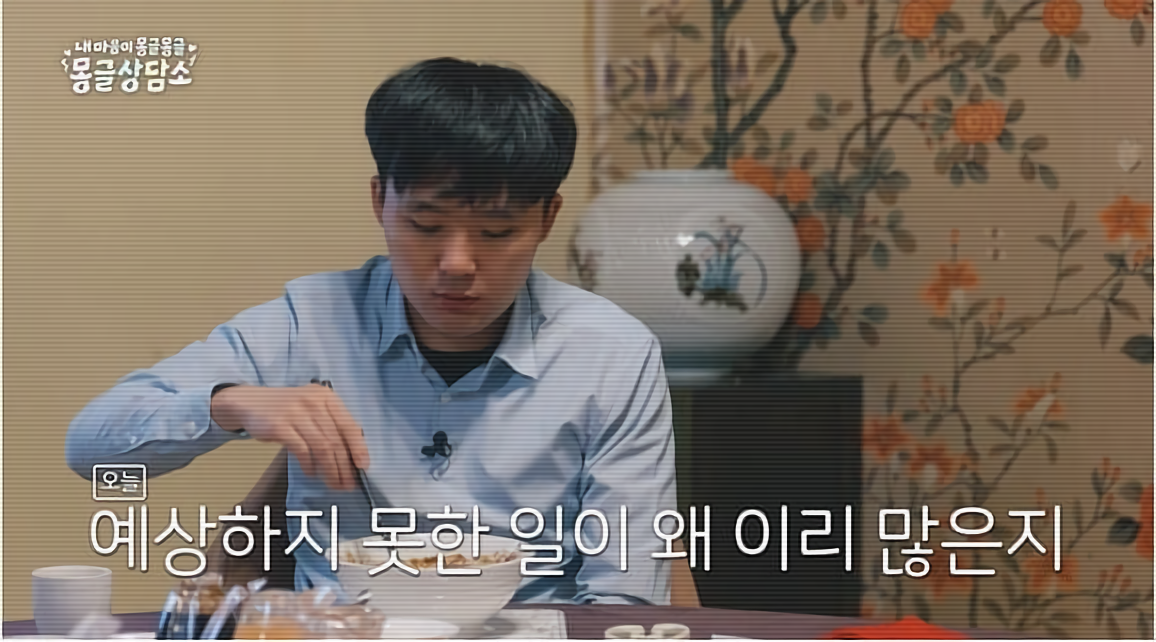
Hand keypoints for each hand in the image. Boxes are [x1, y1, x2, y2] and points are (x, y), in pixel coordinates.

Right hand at [211, 384, 369, 490]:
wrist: (250, 401)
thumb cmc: (286, 408)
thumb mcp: (312, 407)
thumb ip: (331, 424)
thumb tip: (353, 454)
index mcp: (326, 397)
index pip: (349, 425)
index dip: (358, 448)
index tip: (363, 466)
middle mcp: (313, 402)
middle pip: (335, 440)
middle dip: (344, 466)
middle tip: (347, 483)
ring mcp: (295, 413)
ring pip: (321, 447)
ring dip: (329, 469)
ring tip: (333, 482)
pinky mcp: (279, 425)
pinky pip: (302, 450)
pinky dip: (309, 464)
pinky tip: (312, 473)